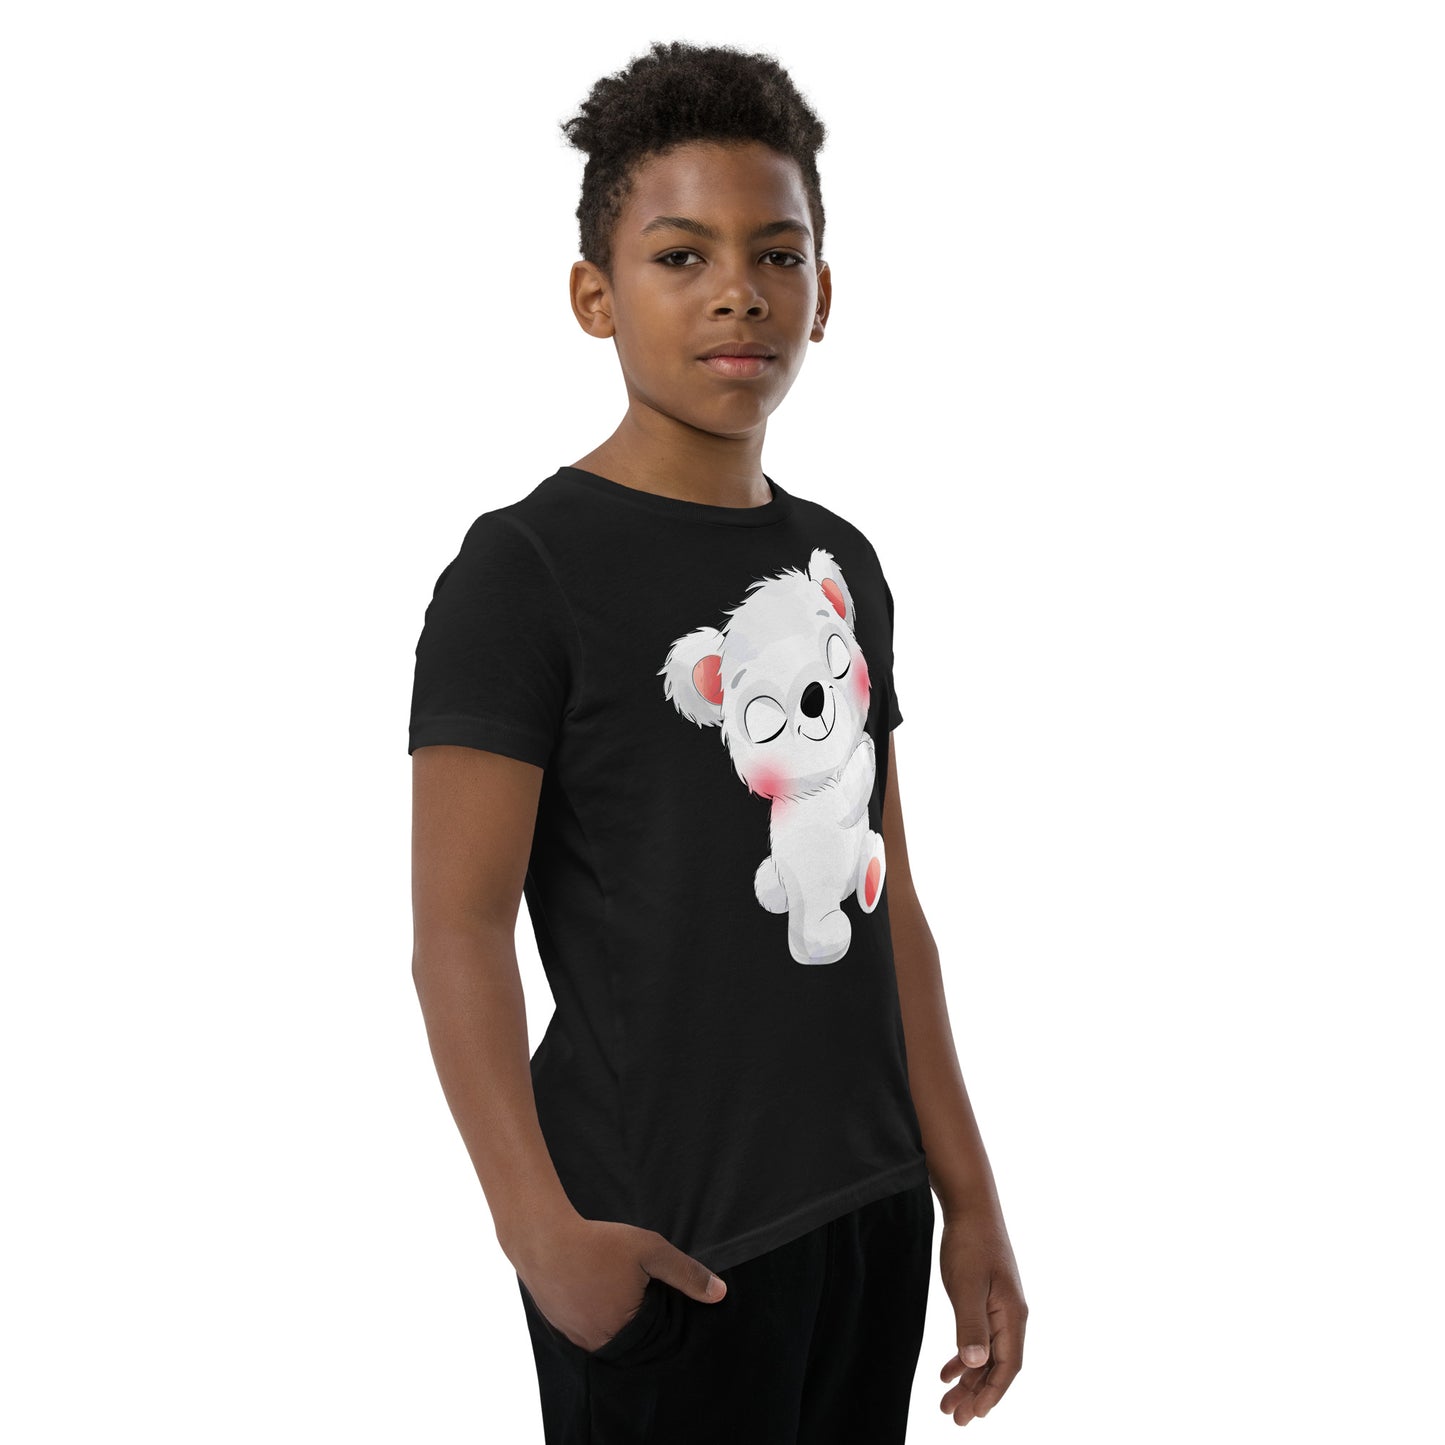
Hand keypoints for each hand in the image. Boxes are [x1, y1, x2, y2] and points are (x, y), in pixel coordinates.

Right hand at [514, 1216, 726, 1352]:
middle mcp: (598, 1344)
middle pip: (631, 1340)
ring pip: (606, 1335)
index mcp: (624, 1333)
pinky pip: (584, 1328)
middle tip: (636, 1288)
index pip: (656, 1339)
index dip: (662, 1316)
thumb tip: (719, 1294)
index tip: (659, 1294)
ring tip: (615, 1287)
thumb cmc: (598, 1243)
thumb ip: (685, 1273)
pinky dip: (593, 1313)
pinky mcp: (558, 1326)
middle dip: (639, 1318)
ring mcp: (575, 1337)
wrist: (542, 1237)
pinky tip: (594, 1289)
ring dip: (615, 1316)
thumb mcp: (650, 1251)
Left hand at [936, 1203, 1026, 1424]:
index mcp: (1012, 1315)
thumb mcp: (966, 1286)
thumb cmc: (969, 1244)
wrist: (971, 1206)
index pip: (1008, 1367)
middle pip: (997, 1366)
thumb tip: (977, 1364)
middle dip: (977, 1394)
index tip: (975, 1416)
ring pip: (987, 1354)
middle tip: (955, 1419)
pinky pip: (980, 1337)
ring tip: (947, 1402)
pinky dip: (965, 1356)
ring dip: (969, 1379)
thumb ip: (971, 1325)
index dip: (992, 1394)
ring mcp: (1000, 1307)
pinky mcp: (987, 1298)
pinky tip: (947, 1370)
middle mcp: (1012, 1315)